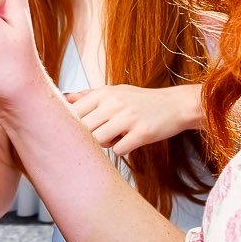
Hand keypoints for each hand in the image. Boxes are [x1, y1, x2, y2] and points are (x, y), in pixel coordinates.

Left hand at [65, 83, 203, 153]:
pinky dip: (120, 150)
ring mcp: (128, 118)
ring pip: (98, 140)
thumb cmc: (141, 100)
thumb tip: (64, 98)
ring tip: (114, 138)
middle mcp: (114, 103)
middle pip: (83, 128)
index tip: (80, 130)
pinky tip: (128, 142)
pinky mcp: (142, 133)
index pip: (73, 113)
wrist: (175, 105)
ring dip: (103, 144)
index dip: (73, 126)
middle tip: (101, 135)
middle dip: (88, 137)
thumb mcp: (114, 91)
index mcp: (104, 93)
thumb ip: (89, 96)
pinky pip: (118, 150)